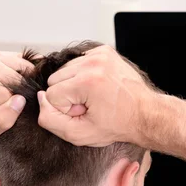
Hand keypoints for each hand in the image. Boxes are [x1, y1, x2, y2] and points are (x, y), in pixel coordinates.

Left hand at [0, 52, 33, 139]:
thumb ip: (3, 119)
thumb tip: (20, 100)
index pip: (3, 93)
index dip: (6, 106)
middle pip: (16, 79)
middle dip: (18, 95)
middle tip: (6, 103)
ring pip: (25, 69)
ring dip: (26, 85)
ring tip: (12, 95)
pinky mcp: (8, 54)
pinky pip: (28, 62)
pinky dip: (31, 75)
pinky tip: (23, 85)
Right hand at [38, 45, 153, 145]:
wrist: (145, 114)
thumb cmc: (118, 125)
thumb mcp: (79, 134)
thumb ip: (50, 120)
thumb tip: (41, 98)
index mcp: (88, 82)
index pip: (52, 95)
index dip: (66, 109)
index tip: (85, 113)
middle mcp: (94, 63)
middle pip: (55, 79)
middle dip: (69, 95)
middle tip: (90, 105)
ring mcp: (100, 54)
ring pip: (65, 69)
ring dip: (75, 84)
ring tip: (95, 96)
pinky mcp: (104, 50)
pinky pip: (77, 61)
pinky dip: (83, 74)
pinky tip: (98, 86)